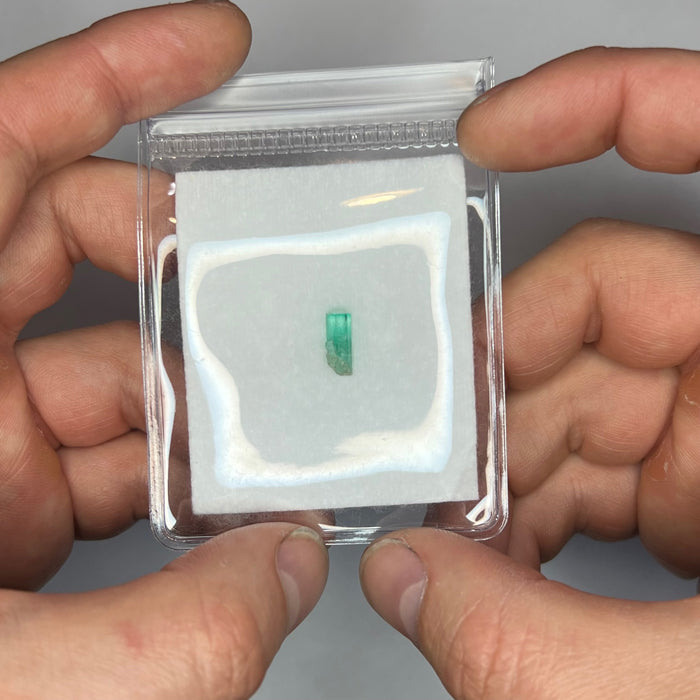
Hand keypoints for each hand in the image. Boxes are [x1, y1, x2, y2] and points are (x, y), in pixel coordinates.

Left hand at [0, 4, 327, 696]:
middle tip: (286, 260)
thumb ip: (177, 628)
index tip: (210, 44)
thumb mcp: (24, 677)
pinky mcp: (16, 510)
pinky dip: (192, 463)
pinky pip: (125, 450)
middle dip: (190, 238)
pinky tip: (251, 483)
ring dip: (215, 381)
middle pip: (72, 240)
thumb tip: (288, 567)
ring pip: (121, 361)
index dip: (105, 81)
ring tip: (301, 395)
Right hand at [360, 47, 699, 698]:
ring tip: (459, 544)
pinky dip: (529, 509)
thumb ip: (534, 641)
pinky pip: (589, 460)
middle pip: (589, 310)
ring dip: (497, 470)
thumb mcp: (686, 679)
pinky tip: (500, 561)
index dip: (605, 108)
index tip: (495, 132)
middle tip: (431, 462)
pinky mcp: (695, 486)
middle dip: (490, 387)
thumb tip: (407, 579)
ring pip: (570, 394)